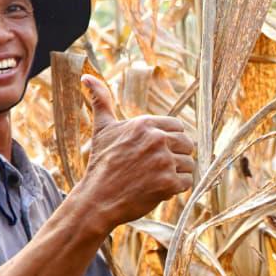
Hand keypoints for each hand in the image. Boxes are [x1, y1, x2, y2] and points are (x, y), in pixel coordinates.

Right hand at [78, 74, 194, 226]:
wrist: (97, 199)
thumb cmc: (100, 164)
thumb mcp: (102, 129)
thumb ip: (101, 100)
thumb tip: (86, 76)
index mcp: (144, 124)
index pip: (178, 127)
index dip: (170, 141)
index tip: (156, 152)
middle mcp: (156, 139)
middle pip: (187, 144)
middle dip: (176, 156)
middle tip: (156, 168)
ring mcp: (163, 161)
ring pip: (189, 164)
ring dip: (177, 174)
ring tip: (155, 179)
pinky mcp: (168, 183)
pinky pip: (187, 182)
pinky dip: (176, 189)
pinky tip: (158, 190)